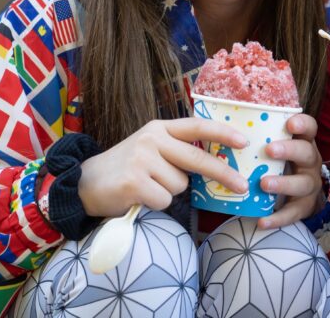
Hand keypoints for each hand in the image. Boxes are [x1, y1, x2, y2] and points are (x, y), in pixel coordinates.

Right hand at [78, 117, 248, 216]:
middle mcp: (151, 138)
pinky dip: (156, 204)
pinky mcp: (133, 181)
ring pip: (180, 185)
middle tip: (242, 185)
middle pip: (197, 158)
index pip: (197, 126)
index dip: (222, 133)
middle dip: (223, 173)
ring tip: (147, 186)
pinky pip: (164, 200)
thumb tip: (217, 166)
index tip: (244, 142)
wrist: (85, 182)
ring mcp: (141, 158)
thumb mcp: (151, 149)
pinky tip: (139, 197)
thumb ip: (177, 152)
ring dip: (169, 192)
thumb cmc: (127, 168)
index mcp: (159, 128)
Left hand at [258, 114, 323, 228]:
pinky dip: (278, 218)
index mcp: (303, 142)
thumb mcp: (275, 146)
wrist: (298, 195)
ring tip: (264, 184)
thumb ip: (258, 136)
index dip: (302, 124)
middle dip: (289, 150)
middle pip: (306, 153)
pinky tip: (262, 221)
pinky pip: (293, 213)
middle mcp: (310, 162)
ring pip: (302, 184)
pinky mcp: (304, 207)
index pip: (309, 128)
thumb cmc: (279, 162)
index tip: (289, 124)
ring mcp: (310, 185)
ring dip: (283, 183)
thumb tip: (221, 117)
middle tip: (269, 150)